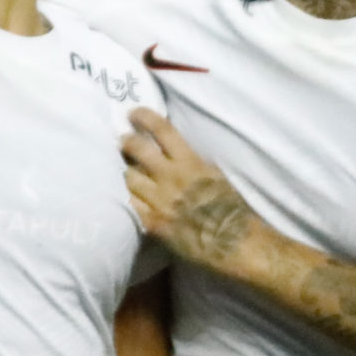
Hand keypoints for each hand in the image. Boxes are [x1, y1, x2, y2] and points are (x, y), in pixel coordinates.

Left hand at [121, 109, 260, 271]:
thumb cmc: (231, 208)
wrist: (233, 242)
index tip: (133, 113)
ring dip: (127, 172)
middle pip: (137, 150)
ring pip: (129, 177)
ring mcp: (159, 201)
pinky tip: (131, 196)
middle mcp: (171, 178)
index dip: (144, 117)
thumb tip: (173, 152)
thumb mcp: (214, 174)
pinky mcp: (153, 223)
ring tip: (127, 171)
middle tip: (123, 141)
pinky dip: (129, 197)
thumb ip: (191, 162)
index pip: (162, 130)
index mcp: (190, 162)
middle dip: (126, 142)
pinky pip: (131, 204)